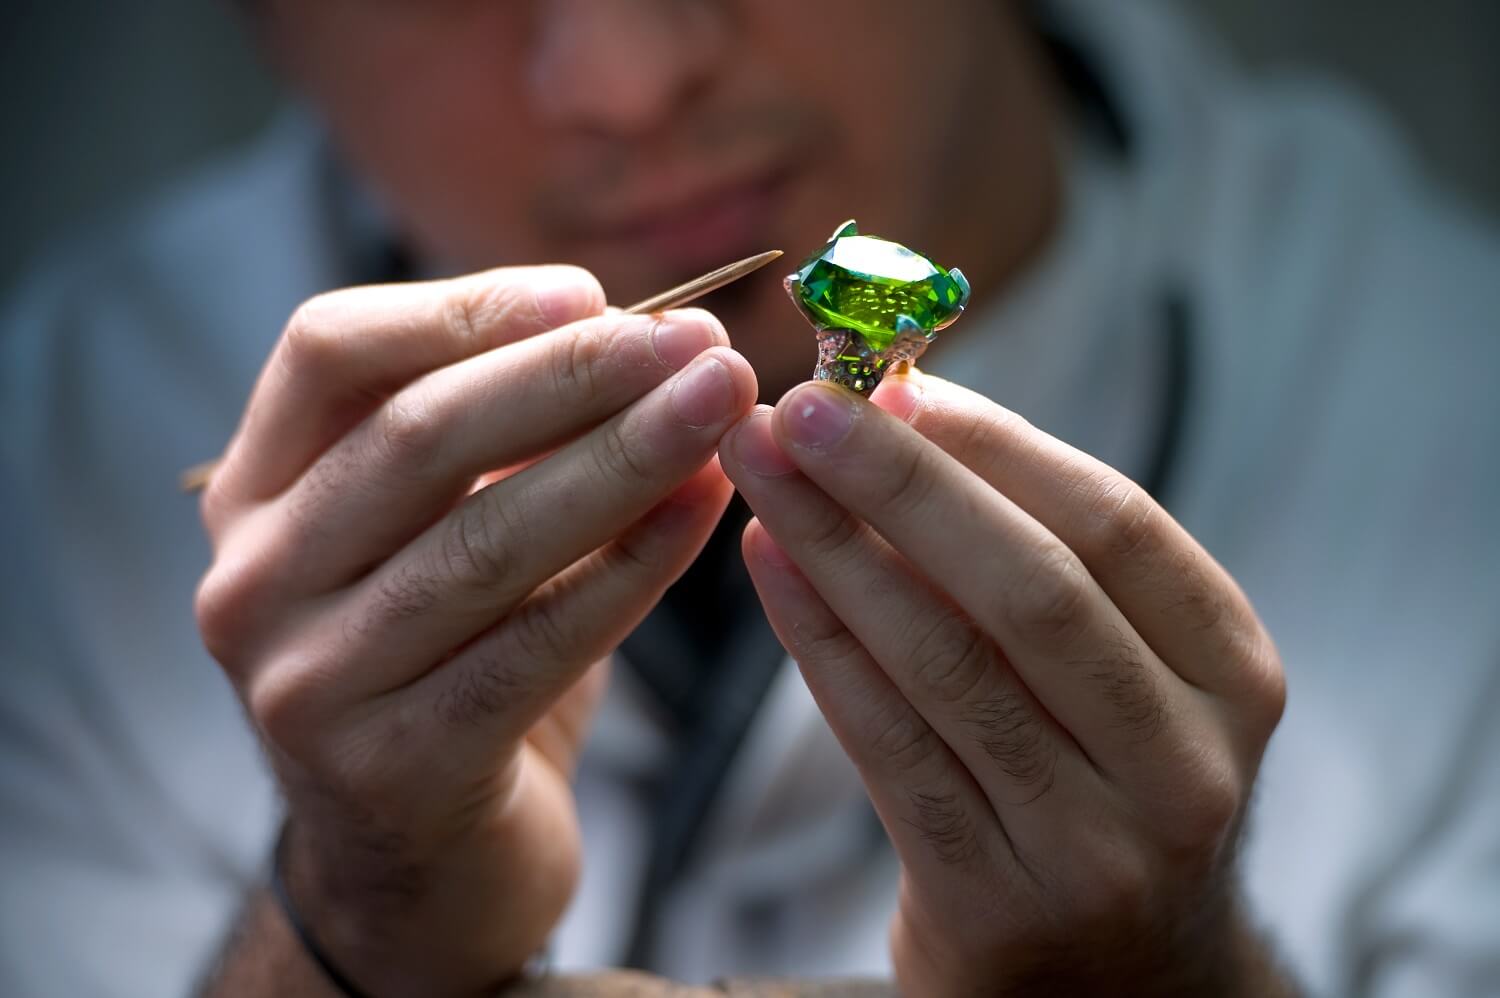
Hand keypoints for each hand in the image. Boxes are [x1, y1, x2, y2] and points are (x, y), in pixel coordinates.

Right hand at [195, 266, 756, 996]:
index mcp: (256, 492)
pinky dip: (634, 567)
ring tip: (723, 406)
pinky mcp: (392, 768)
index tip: (592, 292)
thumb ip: (506, 440)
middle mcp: (255, 581)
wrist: (422, 861)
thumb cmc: (449, 661)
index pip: (330, 350)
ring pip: (485, 541)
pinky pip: (537, 645)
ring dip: (624, 460)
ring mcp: (309, 682)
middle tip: (699, 343)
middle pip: (417, 437)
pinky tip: (706, 510)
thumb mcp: (443, 530)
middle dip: (575, 376)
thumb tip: (646, 339)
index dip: (466, 308)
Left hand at [719, 372, 1288, 995]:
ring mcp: (1095, 845)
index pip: (1115, 525)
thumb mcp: (1119, 670)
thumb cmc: (1098, 777)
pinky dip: (822, 644)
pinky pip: (889, 747)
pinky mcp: (995, 902)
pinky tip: (768, 567)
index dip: (992, 444)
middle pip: (1032, 590)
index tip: (888, 380)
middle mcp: (1183, 761)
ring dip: (836, 551)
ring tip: (760, 470)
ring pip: (946, 665)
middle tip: (798, 406)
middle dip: (902, 486)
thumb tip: (905, 407)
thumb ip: (1037, 553)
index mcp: (1232, 672)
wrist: (1113, 979)